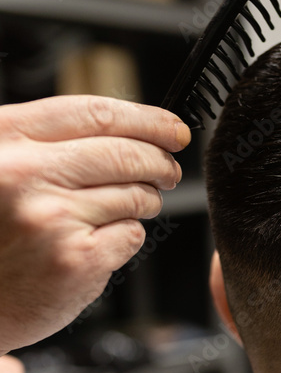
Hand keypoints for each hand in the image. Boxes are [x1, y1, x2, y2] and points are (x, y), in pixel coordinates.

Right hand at [0, 95, 190, 353]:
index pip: (94, 113)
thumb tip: (134, 128)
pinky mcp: (77, 259)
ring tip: (126, 210)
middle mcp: (25, 174)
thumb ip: (50, 145)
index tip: (171, 127)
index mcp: (5, 139)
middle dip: (159, 162)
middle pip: (125, 153)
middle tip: (169, 171)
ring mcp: (52, 217)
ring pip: (134, 195)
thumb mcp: (2, 169)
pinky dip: (125, 238)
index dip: (146, 119)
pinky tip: (97, 244)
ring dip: (144, 201)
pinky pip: (130, 235)